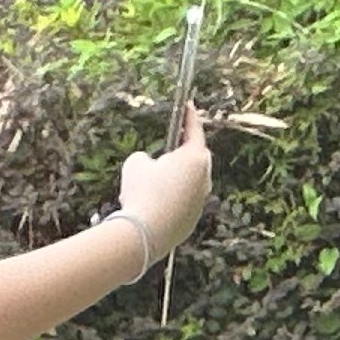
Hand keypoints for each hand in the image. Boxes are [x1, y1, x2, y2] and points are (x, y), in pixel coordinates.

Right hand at [115, 111, 211, 264]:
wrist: (145, 233)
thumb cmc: (142, 192)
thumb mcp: (135, 163)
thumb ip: (146, 158)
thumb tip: (150, 165)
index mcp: (195, 159)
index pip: (195, 131)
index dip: (189, 116)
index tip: (188, 105)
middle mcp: (204, 179)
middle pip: (197, 157)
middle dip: (184, 150)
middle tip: (171, 142)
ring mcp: (201, 201)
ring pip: (191, 182)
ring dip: (178, 176)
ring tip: (157, 176)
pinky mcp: (193, 220)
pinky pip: (183, 201)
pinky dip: (173, 197)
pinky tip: (156, 200)